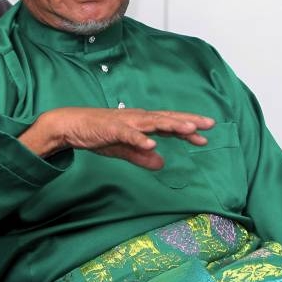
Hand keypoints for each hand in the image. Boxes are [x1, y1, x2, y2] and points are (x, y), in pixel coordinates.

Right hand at [19, 107, 215, 169]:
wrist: (71, 125)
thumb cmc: (97, 133)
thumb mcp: (124, 149)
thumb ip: (142, 156)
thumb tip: (162, 163)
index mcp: (141, 122)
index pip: (169, 124)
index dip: (187, 129)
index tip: (205, 136)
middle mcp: (137, 118)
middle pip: (167, 119)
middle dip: (189, 122)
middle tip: (210, 125)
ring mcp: (125, 122)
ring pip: (153, 122)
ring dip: (172, 125)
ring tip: (189, 129)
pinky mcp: (111, 129)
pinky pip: (129, 134)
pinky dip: (141, 138)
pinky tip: (153, 144)